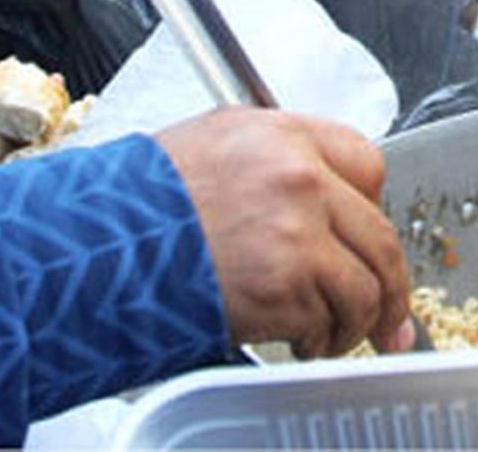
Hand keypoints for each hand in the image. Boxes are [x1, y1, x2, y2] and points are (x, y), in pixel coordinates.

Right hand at [158, 107, 414, 358]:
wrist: (86, 246)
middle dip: (391, 285)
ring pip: (365, 286)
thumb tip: (312, 186)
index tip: (373, 239)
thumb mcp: (213, 141)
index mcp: (285, 136)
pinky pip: (325, 321)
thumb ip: (273, 156)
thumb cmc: (138, 200)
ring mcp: (295, 231)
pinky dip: (318, 341)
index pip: (368, 164)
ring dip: (356, 322)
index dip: (371, 208)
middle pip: (381, 234)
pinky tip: (298, 342)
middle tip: (391, 317)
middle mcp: (299, 177)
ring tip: (334, 336)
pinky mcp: (282, 285)